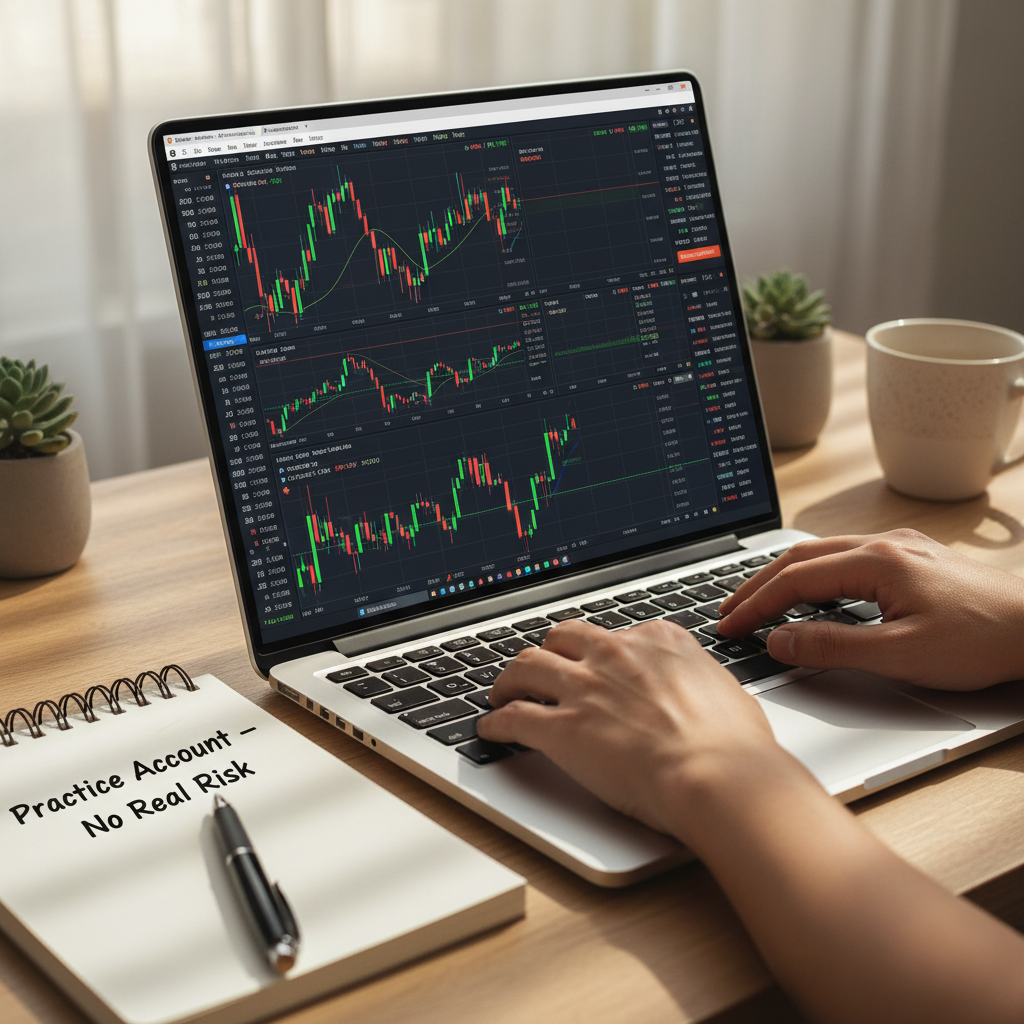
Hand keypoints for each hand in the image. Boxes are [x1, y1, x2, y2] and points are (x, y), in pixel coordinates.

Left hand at [476, 618, 794, 840]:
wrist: (719, 776)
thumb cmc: (734, 745)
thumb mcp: (724, 690)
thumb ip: (698, 680)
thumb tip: (698, 689)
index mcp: (657, 640)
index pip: (615, 633)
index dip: (600, 652)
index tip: (594, 663)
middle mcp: (615, 654)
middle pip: (563, 637)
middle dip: (549, 651)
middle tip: (541, 668)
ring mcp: (585, 688)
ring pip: (527, 665)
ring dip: (509, 679)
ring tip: (501, 691)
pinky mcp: (563, 729)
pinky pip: (514, 717)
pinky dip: (496, 723)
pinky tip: (490, 730)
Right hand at [717, 529, 1023, 688]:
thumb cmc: (983, 641)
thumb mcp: (902, 655)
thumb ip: (834, 646)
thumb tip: (779, 640)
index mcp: (876, 562)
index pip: (794, 579)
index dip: (754, 604)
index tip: (728, 627)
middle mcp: (883, 545)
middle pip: (799, 557)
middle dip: (757, 584)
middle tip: (727, 611)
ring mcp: (899, 548)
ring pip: (821, 553)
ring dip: (782, 576)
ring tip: (757, 601)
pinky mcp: (912, 558)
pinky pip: (845, 557)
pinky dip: (812, 574)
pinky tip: (810, 592)